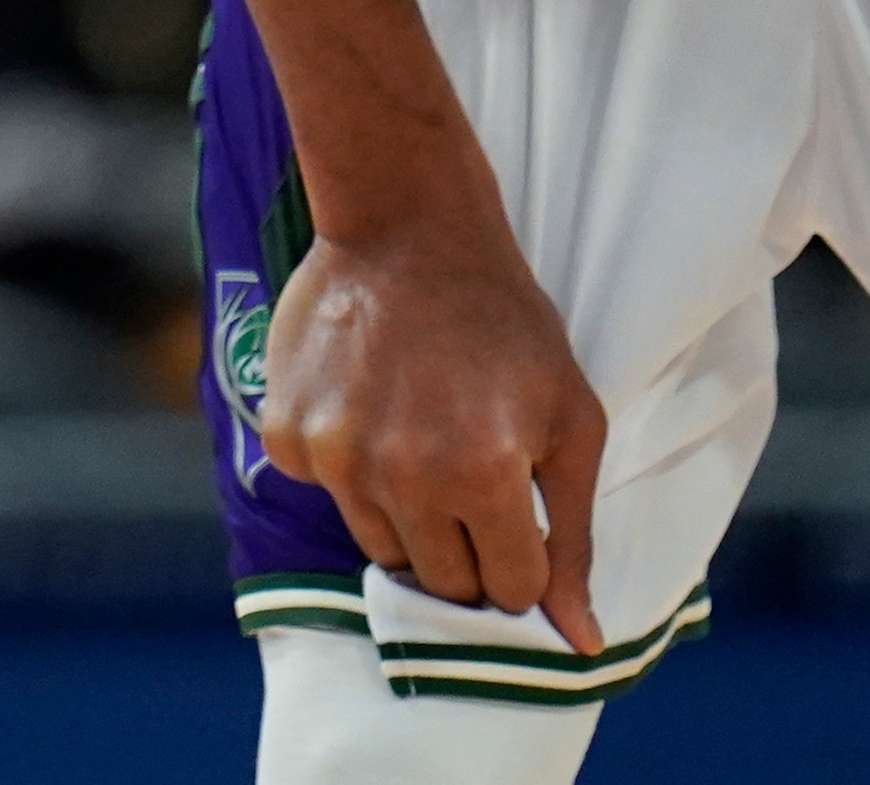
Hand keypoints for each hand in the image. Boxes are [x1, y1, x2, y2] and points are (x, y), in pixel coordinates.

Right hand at [261, 192, 609, 650]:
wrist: (405, 227)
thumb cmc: (504, 321)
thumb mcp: (571, 419)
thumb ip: (575, 537)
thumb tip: (582, 643)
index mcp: (486, 477)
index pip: (510, 589)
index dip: (522, 557)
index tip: (518, 511)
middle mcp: (405, 477)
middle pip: (443, 582)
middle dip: (468, 546)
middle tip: (471, 477)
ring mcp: (337, 458)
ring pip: (382, 548)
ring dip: (409, 514)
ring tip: (422, 437)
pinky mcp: (288, 436)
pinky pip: (325, 494)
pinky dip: (350, 469)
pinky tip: (369, 406)